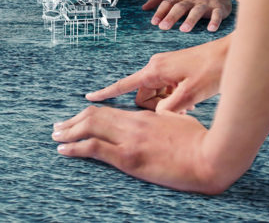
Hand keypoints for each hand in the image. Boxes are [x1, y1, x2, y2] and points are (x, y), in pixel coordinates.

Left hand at [51, 106, 227, 193]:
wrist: (212, 156)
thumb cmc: (202, 141)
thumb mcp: (180, 123)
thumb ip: (165, 118)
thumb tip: (162, 116)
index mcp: (143, 116)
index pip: (107, 111)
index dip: (88, 114)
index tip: (76, 119)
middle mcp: (132, 124)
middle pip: (93, 116)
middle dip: (71, 122)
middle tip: (57, 127)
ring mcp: (129, 140)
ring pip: (89, 127)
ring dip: (68, 132)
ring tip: (55, 137)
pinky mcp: (130, 157)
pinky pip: (94, 148)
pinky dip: (75, 148)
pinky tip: (63, 150)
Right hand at [85, 34, 230, 111]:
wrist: (231, 54)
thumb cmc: (212, 70)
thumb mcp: (190, 94)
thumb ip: (169, 109)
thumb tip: (158, 116)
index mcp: (154, 71)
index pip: (123, 85)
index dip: (106, 93)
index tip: (89, 98)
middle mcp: (155, 66)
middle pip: (143, 95)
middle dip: (156, 106)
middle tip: (180, 108)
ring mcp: (165, 67)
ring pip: (156, 94)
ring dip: (168, 102)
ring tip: (190, 103)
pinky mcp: (174, 69)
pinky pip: (166, 88)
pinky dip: (175, 97)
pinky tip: (191, 98)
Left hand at [143, 0, 231, 31]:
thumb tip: (143, 7)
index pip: (167, 3)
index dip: (160, 12)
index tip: (154, 22)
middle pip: (180, 7)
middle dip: (171, 17)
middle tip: (164, 27)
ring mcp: (204, 3)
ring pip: (197, 11)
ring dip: (190, 20)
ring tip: (184, 29)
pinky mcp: (218, 8)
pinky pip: (217, 14)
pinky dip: (215, 21)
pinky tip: (211, 29)